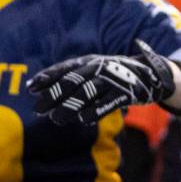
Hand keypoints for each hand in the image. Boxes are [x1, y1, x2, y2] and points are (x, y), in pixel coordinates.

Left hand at [28, 39, 174, 124]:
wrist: (150, 74)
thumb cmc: (111, 74)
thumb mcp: (90, 70)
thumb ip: (67, 78)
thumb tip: (35, 88)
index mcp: (87, 61)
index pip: (63, 69)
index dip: (46, 78)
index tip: (30, 89)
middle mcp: (98, 68)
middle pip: (71, 82)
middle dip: (53, 96)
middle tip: (37, 109)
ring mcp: (112, 79)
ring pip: (86, 93)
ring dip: (69, 107)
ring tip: (56, 119)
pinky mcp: (126, 92)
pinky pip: (107, 102)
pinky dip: (94, 111)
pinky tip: (82, 120)